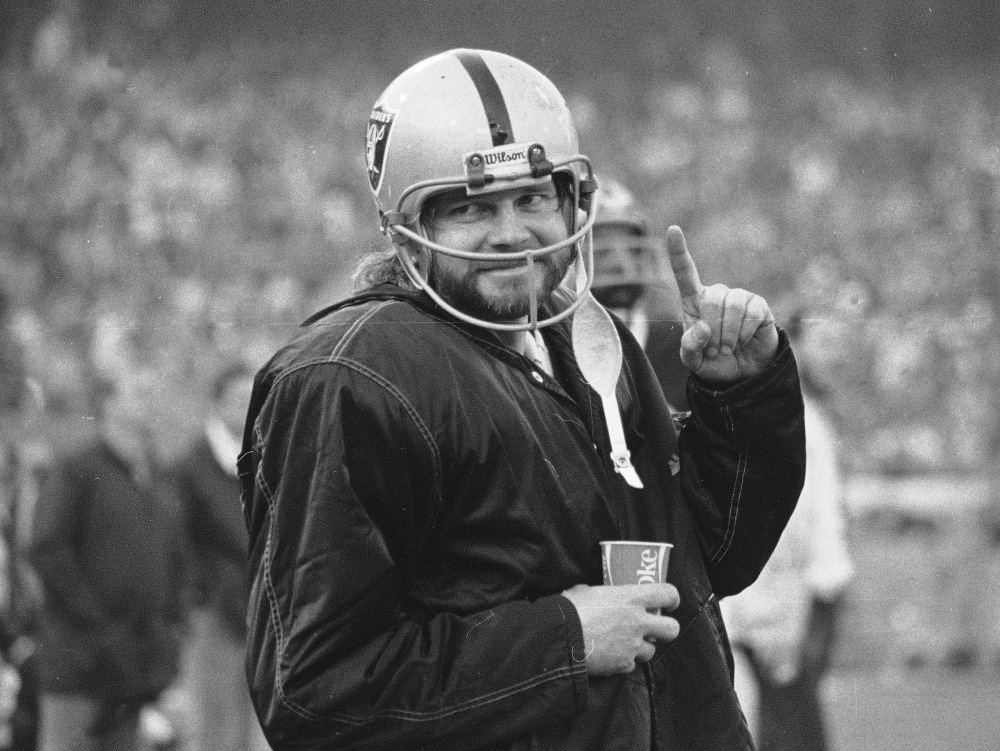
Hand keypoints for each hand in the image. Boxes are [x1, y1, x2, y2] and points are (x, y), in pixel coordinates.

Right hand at [561, 583, 679, 675]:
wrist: (560, 638)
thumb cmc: (570, 609)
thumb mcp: (587, 591)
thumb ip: (603, 596)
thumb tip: (599, 597)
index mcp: (631, 598)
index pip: (667, 594)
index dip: (671, 598)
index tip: (668, 603)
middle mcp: (637, 622)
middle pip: (672, 629)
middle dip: (666, 629)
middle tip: (654, 628)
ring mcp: (632, 646)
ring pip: (651, 651)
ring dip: (641, 648)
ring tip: (624, 643)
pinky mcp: (623, 665)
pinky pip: (631, 665)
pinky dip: (623, 662)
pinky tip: (610, 655)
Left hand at [667, 226, 778, 383]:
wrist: (742, 375)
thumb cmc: (712, 362)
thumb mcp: (692, 360)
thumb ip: (689, 347)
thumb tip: (702, 328)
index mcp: (694, 302)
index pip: (685, 272)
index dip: (678, 251)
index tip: (673, 229)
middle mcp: (716, 294)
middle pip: (711, 297)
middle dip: (712, 329)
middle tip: (713, 351)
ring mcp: (739, 298)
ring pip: (732, 304)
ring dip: (727, 334)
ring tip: (726, 349)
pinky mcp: (759, 306)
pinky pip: (752, 312)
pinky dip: (744, 333)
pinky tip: (743, 342)